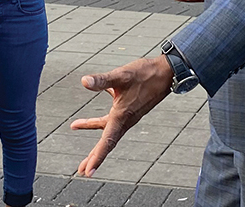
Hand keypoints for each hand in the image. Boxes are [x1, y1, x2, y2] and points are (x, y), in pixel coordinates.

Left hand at [70, 55, 173, 176]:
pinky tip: (88, 118)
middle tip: (82, 170)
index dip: (97, 157)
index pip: (107, 141)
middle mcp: (125, 120)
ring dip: (95, 139)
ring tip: (77, 135)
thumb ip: (102, 80)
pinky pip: (110, 120)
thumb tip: (84, 81)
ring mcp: (128, 116)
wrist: (167, 72)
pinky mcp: (129, 109)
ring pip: (108, 132)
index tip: (88, 171)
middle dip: (94, 157)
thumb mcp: (121, 75)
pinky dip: (97, 122)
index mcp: (122, 115)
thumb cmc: (146, 74)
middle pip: (107, 143)